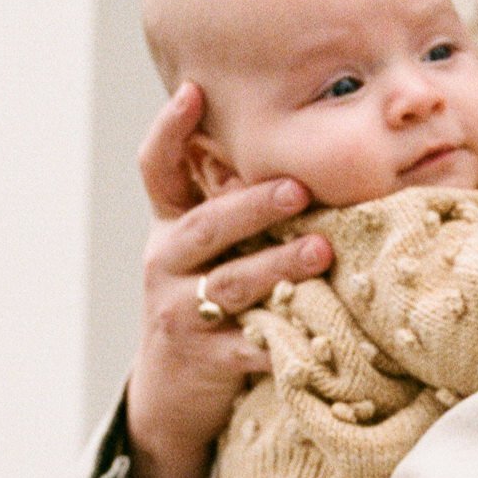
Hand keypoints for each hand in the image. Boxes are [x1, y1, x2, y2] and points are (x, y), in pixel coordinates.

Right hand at [116, 87, 333, 477]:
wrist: (173, 388)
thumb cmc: (209, 297)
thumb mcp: (209, 247)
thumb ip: (235, 202)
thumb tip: (295, 145)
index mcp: (170, 226)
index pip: (157, 170)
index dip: (170, 130)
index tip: (193, 89)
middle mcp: (165, 263)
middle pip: (203, 227)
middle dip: (251, 206)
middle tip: (297, 188)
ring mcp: (180, 313)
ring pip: (228, 285)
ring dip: (276, 266)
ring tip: (321, 251)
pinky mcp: (206, 360)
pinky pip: (247, 346)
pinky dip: (281, 339)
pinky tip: (317, 330)